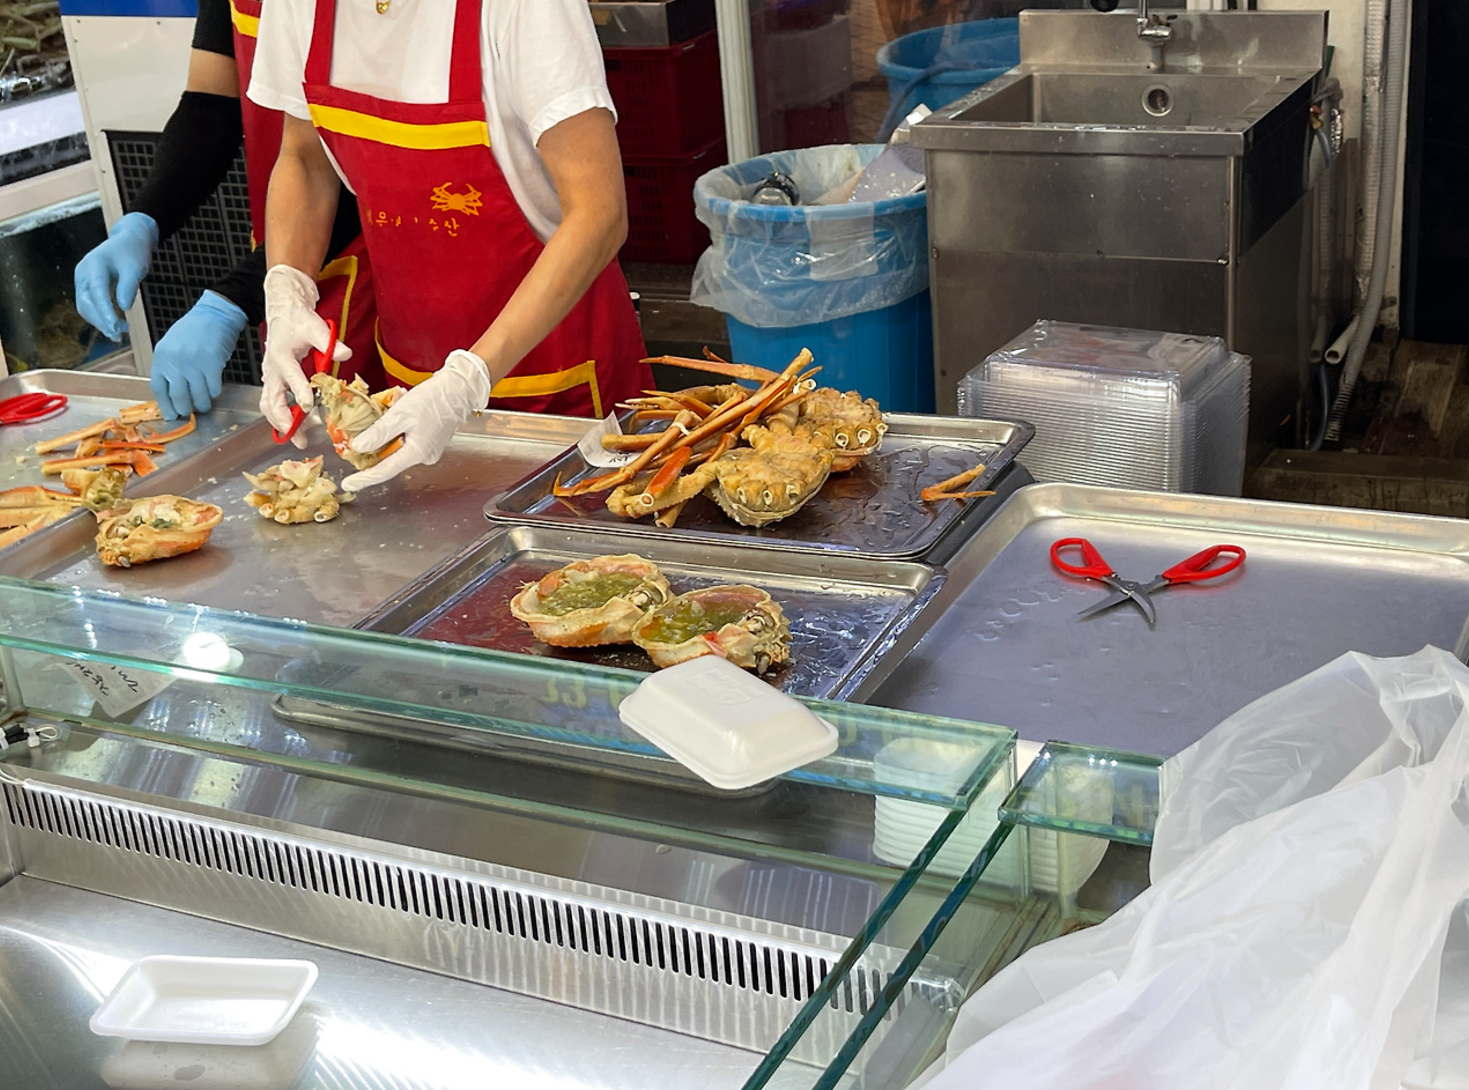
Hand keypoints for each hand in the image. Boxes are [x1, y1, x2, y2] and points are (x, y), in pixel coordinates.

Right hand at [74, 212, 158, 340]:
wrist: (128, 240)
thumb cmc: (134, 252)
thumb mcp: (136, 268)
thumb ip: (128, 286)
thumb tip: (124, 308)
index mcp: (94, 265)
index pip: (97, 292)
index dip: (105, 312)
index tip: (116, 327)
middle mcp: (83, 273)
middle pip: (86, 303)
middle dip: (101, 321)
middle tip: (119, 336)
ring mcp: (82, 280)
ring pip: (85, 307)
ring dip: (100, 322)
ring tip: (119, 334)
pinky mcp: (87, 286)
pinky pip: (89, 305)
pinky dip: (100, 317)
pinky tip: (114, 327)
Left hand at [148, 292, 246, 418]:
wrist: (214, 315)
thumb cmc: (193, 331)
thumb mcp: (172, 347)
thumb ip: (170, 368)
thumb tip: (173, 395)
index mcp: (161, 357)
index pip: (159, 389)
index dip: (166, 406)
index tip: (171, 415)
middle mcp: (175, 361)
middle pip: (178, 396)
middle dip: (185, 409)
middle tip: (189, 412)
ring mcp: (193, 363)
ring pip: (198, 396)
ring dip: (202, 404)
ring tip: (204, 405)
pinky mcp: (212, 364)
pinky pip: (214, 388)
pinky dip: (214, 392)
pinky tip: (214, 389)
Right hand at [260, 265, 349, 448]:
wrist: (284, 311)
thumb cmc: (298, 320)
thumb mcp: (316, 327)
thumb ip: (329, 342)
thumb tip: (345, 353)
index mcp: (282, 356)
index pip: (290, 377)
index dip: (298, 392)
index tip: (307, 406)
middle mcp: (272, 370)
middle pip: (271, 401)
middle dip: (284, 421)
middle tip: (299, 438)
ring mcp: (271, 377)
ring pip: (269, 405)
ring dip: (280, 423)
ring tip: (297, 438)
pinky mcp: (274, 381)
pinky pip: (273, 403)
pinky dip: (280, 417)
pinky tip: (294, 428)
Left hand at [340, 350, 490, 490]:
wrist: (459, 389)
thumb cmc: (434, 399)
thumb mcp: (400, 414)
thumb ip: (378, 433)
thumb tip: (359, 447)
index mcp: (417, 453)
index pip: (384, 471)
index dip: (364, 479)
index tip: (349, 484)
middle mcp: (423, 456)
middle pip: (390, 459)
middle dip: (374, 447)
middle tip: (360, 432)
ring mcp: (428, 450)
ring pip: (397, 448)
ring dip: (387, 433)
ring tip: (389, 411)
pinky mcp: (429, 441)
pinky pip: (407, 441)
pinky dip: (398, 430)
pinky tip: (400, 412)